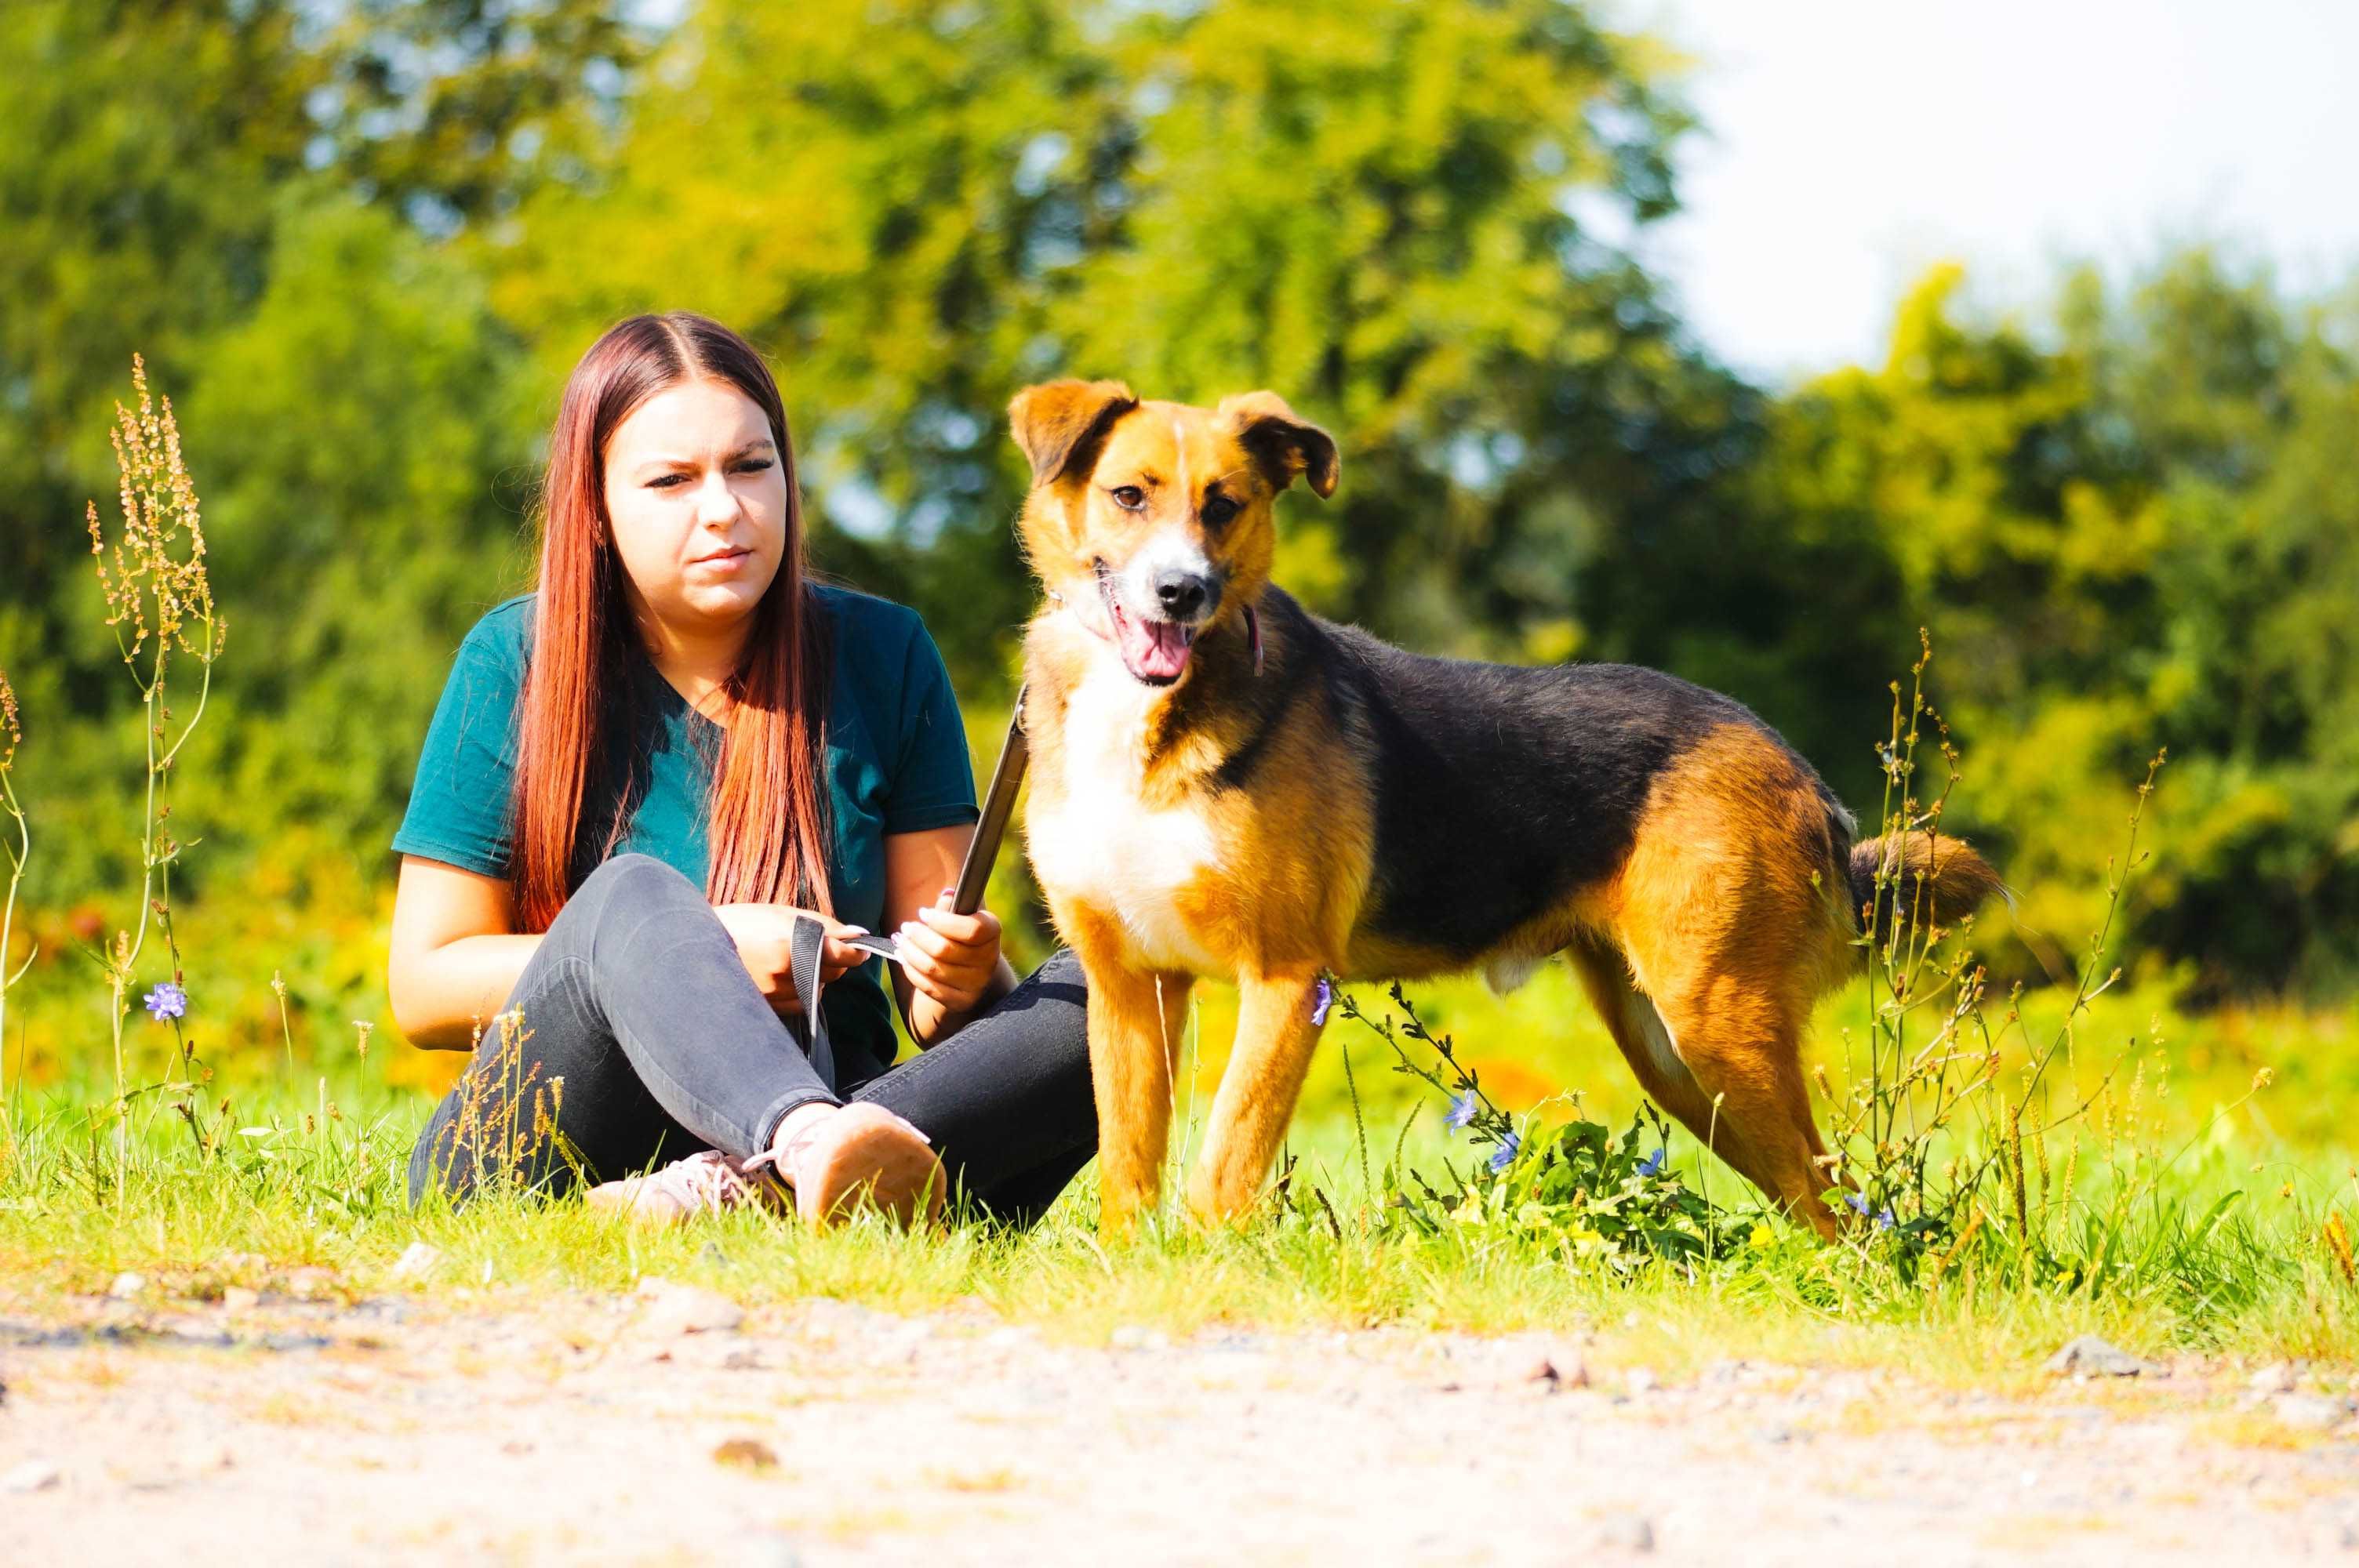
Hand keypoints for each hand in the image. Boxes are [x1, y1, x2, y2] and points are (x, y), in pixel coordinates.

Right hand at [713, 903, 869, 1015]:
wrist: (699, 944)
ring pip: (818, 990)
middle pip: (833, 973)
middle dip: (833, 961)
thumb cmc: (743, 922)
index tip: (862, 949)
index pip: (842, 955)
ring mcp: (774, 993)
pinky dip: (801, 991)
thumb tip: (857, 934)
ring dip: (816, 977)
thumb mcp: (782, 913)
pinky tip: (784, 976)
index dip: (856, 952)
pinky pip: (800, 1003)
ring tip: (793, 961)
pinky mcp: (766, 1007)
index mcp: (790, 944)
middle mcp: (784, 972)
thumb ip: (823, 925)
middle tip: (820, 948)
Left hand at [894, 889, 1002, 1013]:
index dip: (943, 921)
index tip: (923, 913)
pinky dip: (911, 971)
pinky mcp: (961, 1001)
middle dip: (918, 936)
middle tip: (906, 927)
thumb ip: (953, 906)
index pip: (971, 929)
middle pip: (945, 949)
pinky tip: (904, 958)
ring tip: (900, 941)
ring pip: (933, 968)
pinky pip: (929, 987)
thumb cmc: (960, 933)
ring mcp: (976, 984)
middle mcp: (989, 960)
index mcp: (993, 932)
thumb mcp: (961, 915)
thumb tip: (947, 896)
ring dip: (910, 952)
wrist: (970, 967)